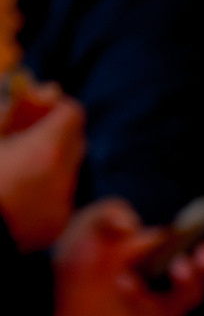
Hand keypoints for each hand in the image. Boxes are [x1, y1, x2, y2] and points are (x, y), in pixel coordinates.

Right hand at [0, 90, 81, 250]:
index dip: (54, 106)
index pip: (72, 114)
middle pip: (76, 141)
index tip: (34, 105)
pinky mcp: (55, 226)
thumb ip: (15, 111)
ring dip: (50, 160)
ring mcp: (62, 205)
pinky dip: (45, 187)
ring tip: (15, 162)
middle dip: (55, 131)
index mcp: (44, 150)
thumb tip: (47, 89)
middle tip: (24, 129)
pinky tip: (17, 190)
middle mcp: (62, 179)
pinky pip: (60, 198)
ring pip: (68, 171)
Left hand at [54, 198, 203, 315]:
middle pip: (203, 267)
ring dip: (191, 278)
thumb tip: (131, 224)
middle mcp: (171, 273)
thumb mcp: (88, 226)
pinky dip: (144, 295)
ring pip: (192, 291)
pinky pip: (162, 310)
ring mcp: (167, 299)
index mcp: (161, 247)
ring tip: (181, 267)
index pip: (195, 237)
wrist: (61, 303)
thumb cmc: (79, 263)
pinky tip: (126, 283)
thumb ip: (108, 213)